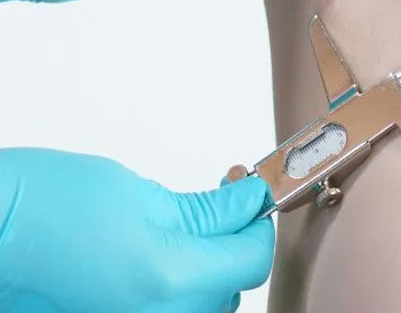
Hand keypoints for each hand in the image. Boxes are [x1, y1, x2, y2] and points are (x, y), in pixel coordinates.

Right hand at [0, 148, 273, 311]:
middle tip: (222, 199)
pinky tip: (164, 252)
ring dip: (211, 265)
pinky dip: (181, 286)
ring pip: (207, 306)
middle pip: (233, 288)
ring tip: (187, 226)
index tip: (249, 192)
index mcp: (171, 280)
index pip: (252, 260)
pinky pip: (173, 312)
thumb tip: (249, 203)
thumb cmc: (49, 205)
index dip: (258, 222)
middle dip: (235, 241)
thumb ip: (208, 210)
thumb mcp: (143, 195)